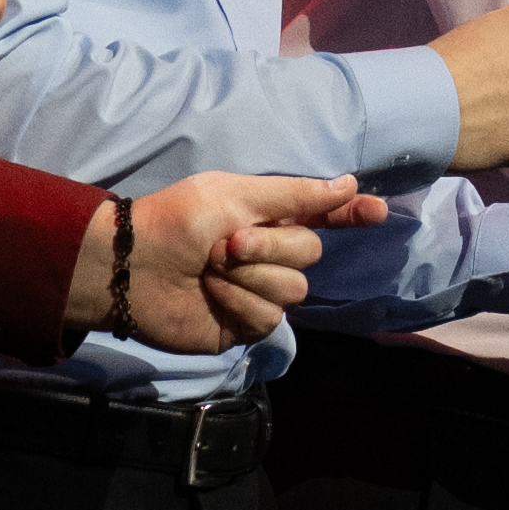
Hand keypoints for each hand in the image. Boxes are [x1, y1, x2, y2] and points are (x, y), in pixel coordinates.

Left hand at [106, 172, 367, 356]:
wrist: (132, 268)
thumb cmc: (176, 221)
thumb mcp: (234, 194)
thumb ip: (295, 194)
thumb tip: (348, 185)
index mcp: (268, 217)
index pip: (321, 216)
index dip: (350, 214)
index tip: (377, 211)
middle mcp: (270, 254)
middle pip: (309, 253)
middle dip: (270, 247)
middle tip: (228, 244)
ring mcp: (260, 291)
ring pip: (294, 289)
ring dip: (251, 276)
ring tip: (212, 268)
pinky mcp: (246, 325)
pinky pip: (270, 318)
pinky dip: (239, 302)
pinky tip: (212, 295)